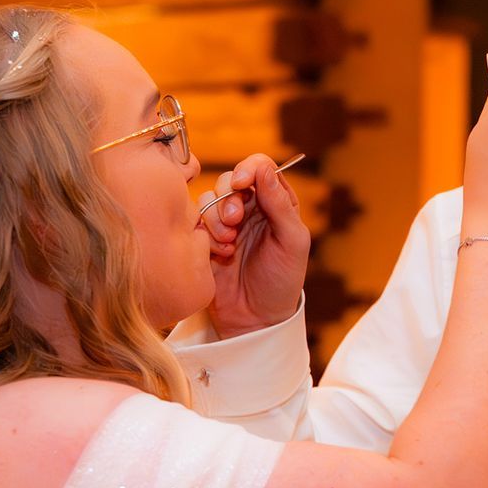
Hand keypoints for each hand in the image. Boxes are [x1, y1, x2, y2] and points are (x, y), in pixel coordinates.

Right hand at [200, 152, 311, 337]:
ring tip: (229, 245)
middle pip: (229, 179)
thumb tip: (265, 168)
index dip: (248, 169)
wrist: (256, 319)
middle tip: (235, 221)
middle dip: (229, 197)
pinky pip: (195, 221)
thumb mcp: (292, 242)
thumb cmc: (282, 281)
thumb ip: (280, 204)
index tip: (242, 184)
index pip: (260, 167)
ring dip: (216, 218)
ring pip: (209, 199)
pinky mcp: (204, 240)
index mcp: (276, 203)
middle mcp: (250, 208)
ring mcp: (225, 224)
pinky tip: (220, 255)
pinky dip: (206, 234)